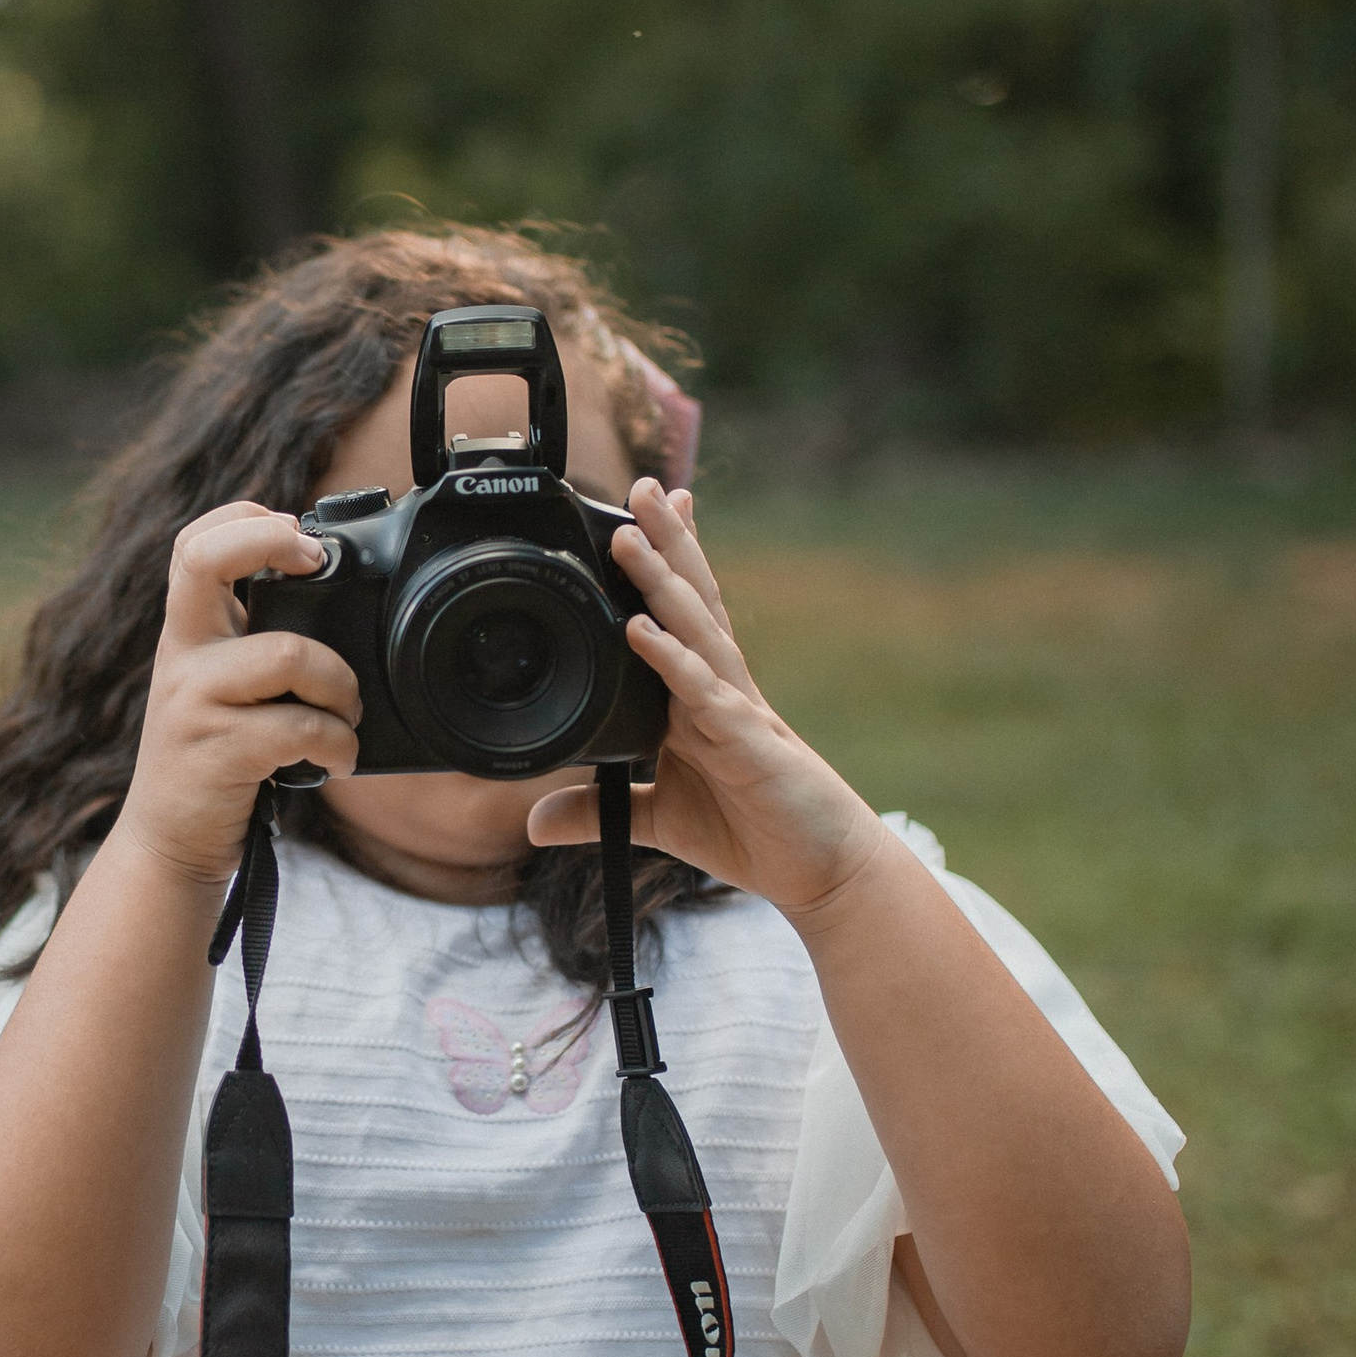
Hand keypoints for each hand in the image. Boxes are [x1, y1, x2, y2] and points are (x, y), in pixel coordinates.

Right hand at [120, 504, 361, 890]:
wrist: (169, 843)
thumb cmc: (214, 760)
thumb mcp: (218, 690)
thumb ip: (253, 645)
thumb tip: (329, 599)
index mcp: (188, 634)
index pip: (193, 544)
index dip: (244, 519)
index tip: (298, 532)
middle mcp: (182, 657)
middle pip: (208, 559)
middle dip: (272, 542)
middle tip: (317, 563)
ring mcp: (194, 702)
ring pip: (289, 654)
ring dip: (342, 687)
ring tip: (346, 717)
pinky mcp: (218, 751)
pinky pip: (301, 727)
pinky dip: (338, 744)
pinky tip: (335, 760)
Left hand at [524, 483, 883, 927]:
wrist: (822, 871)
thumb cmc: (753, 831)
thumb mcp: (659, 820)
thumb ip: (597, 812)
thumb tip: (533, 821)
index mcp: (702, 696)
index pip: (682, 614)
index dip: (666, 562)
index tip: (641, 511)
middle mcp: (721, 689)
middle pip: (691, 602)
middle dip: (667, 542)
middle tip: (640, 485)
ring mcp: (736, 711)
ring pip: (696, 632)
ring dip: (662, 582)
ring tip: (630, 534)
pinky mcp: (747, 745)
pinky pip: (702, 695)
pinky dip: (673, 660)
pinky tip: (643, 629)